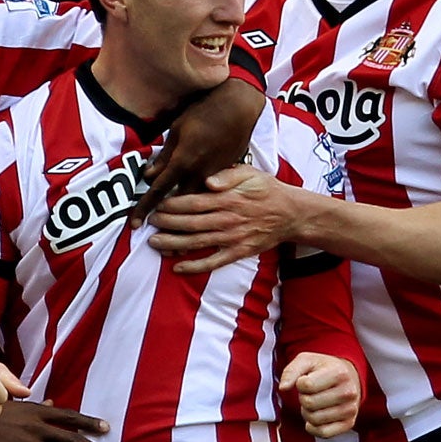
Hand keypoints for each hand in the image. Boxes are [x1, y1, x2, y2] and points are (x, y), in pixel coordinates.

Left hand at [130, 78, 264, 227]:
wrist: (241, 108)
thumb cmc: (207, 112)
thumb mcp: (179, 128)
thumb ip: (165, 155)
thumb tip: (149, 175)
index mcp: (184, 161)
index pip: (159, 190)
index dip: (144, 207)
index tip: (134, 224)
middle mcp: (200, 175)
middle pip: (177, 207)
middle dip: (163, 223)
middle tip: (149, 237)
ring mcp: (218, 181)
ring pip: (198, 211)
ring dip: (182, 230)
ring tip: (169, 248)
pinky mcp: (231, 182)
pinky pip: (215, 206)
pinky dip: (205, 220)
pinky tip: (199, 236)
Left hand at [146, 164, 306, 272]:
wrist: (290, 214)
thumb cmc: (266, 190)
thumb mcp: (249, 173)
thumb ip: (227, 175)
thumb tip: (208, 180)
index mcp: (228, 199)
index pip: (194, 202)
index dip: (173, 205)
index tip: (157, 205)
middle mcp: (228, 219)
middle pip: (191, 223)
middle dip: (168, 223)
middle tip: (150, 222)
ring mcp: (233, 238)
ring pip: (198, 242)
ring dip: (174, 244)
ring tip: (154, 243)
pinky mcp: (238, 252)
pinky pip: (213, 262)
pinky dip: (195, 266)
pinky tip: (178, 267)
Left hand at [279, 353, 360, 437]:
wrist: (349, 377)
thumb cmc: (324, 368)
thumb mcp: (306, 360)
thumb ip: (291, 371)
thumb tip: (283, 388)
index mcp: (338, 373)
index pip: (307, 385)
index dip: (299, 384)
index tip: (306, 380)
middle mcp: (348, 392)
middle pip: (309, 403)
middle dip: (303, 398)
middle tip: (310, 393)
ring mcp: (350, 409)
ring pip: (314, 419)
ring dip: (307, 412)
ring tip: (314, 402)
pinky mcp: (349, 424)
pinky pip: (323, 433)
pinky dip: (313, 427)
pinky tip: (315, 417)